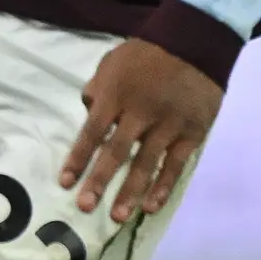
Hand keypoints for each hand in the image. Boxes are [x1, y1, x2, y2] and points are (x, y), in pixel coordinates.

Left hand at [59, 37, 218, 223]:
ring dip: (131, 192)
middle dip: (99, 181)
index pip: (91, 132)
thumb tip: (87, 112)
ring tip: (117, 216)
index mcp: (115, 96)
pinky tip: (151, 206)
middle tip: (85, 207)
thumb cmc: (146, 54)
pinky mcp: (192, 133)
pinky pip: (175, 165)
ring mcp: (168, 125)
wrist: (195, 43)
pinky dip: (163, 186)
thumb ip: (96, 90)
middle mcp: (140, 114)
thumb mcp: (110, 63)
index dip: (77, 158)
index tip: (65, 182)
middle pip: (116, 152)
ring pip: (146, 164)